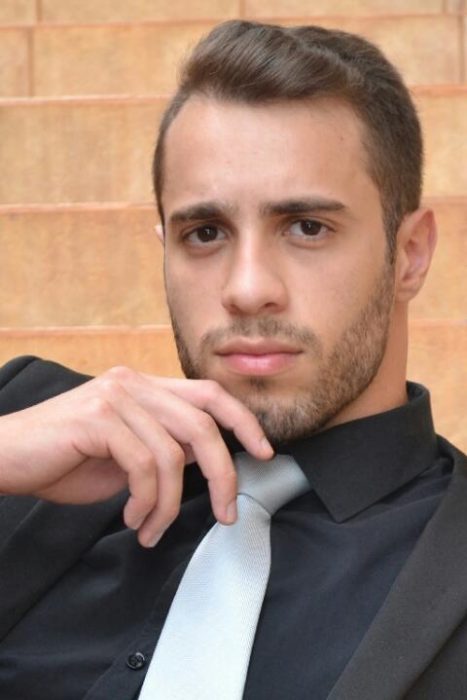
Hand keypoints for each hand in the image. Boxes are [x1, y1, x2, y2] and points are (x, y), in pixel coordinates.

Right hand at [0, 366, 272, 546]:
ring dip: (170, 505)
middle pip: (203, 424)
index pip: (210, 394)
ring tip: (151, 527)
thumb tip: (208, 458)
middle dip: (224, 474)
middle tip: (225, 514)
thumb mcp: (126, 454)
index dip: (243, 421)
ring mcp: (116, 396)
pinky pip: (144, 466)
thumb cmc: (64, 460)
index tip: (265, 452)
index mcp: (145, 387)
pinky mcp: (98, 417)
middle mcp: (134, 383)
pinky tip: (131, 518)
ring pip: (174, 454)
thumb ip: (166, 447)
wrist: (6, 457)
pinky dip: (145, 503)